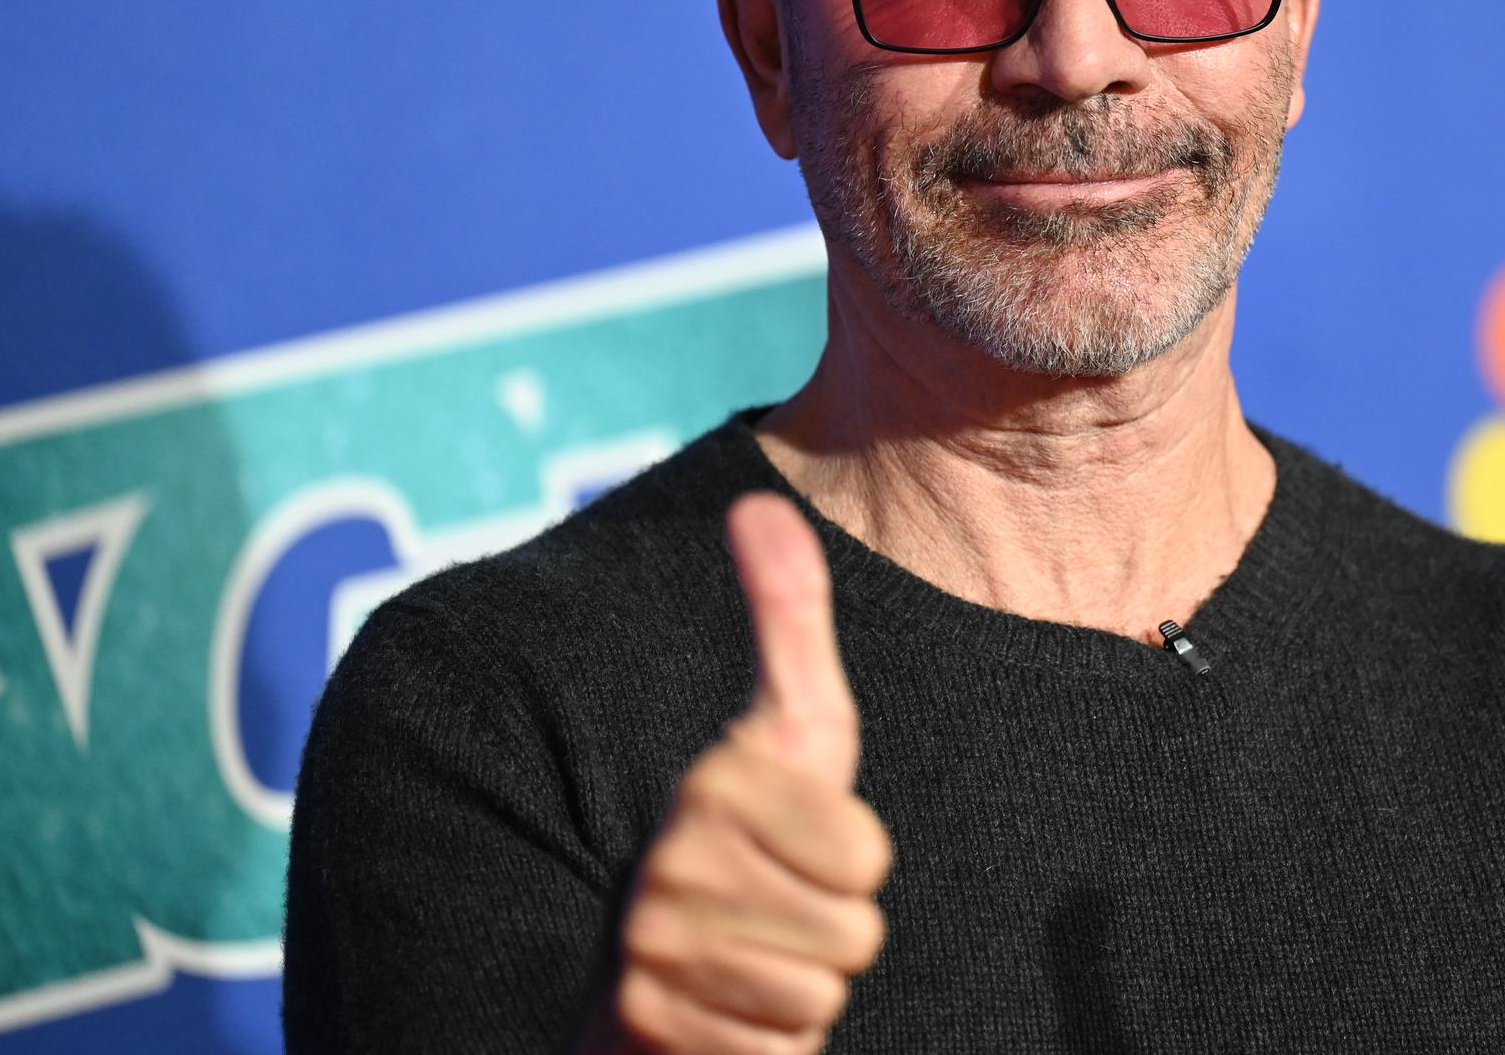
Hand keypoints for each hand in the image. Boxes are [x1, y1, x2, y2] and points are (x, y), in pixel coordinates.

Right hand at [611, 495, 893, 1053]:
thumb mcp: (789, 722)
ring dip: (801, 987)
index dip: (856, 859)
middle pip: (854, 935)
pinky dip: (768, 1043)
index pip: (867, 857)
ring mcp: (654, 952)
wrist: (637, 954)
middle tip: (780, 904)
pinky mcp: (648, 1028)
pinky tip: (732, 1008)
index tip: (803, 842)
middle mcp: (672, 866)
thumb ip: (789, 616)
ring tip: (754, 951)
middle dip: (833, 928)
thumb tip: (758, 504)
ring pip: (818, 998)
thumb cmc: (747, 830)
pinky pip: (778, 1053)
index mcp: (715, 785)